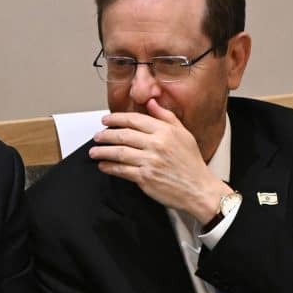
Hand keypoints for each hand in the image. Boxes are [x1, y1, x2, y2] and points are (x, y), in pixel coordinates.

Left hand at [89, 98, 230, 223]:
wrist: (198, 189)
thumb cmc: (191, 163)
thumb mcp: (183, 134)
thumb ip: (166, 117)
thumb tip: (151, 103)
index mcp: (165, 131)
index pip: (134, 120)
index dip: (116, 119)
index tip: (106, 120)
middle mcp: (157, 144)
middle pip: (123, 135)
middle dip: (106, 135)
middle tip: (97, 136)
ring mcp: (150, 161)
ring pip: (119, 152)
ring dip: (103, 151)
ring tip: (94, 151)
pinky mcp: (145, 177)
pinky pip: (122, 170)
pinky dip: (109, 167)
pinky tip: (103, 165)